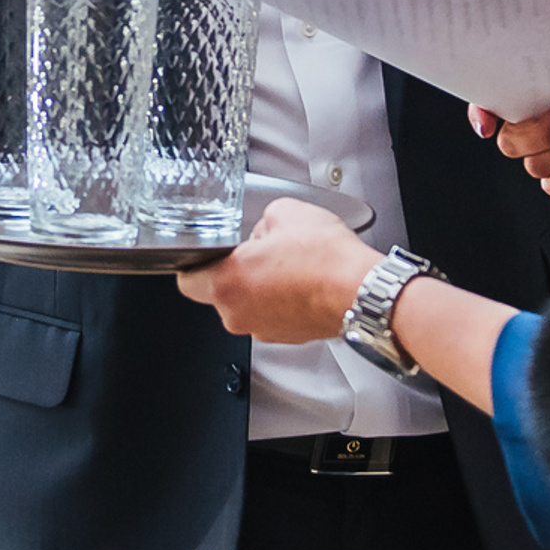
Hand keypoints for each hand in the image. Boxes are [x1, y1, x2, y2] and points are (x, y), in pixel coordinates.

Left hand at [178, 199, 379, 342]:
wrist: (363, 291)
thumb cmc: (325, 259)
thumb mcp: (283, 212)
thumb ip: (260, 224)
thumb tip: (263, 233)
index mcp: (227, 284)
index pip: (187, 281)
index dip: (195, 264)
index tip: (205, 255)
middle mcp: (240, 315)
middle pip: (222, 291)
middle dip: (238, 270)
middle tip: (262, 252)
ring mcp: (265, 329)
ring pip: (250, 303)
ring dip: (263, 286)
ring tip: (291, 264)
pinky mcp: (289, 336)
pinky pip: (274, 313)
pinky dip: (284, 299)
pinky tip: (304, 280)